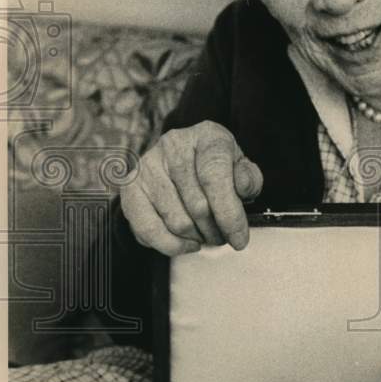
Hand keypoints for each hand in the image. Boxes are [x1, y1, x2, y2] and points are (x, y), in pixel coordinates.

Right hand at [119, 120, 262, 254]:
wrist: (183, 160)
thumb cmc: (216, 168)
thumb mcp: (240, 169)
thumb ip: (248, 179)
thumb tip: (242, 188)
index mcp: (207, 136)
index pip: (215, 178)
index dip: (230, 215)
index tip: (240, 239)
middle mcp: (174, 145)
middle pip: (197, 205)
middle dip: (216, 231)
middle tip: (223, 237)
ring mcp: (148, 165)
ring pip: (176, 221)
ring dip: (197, 238)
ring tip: (206, 236)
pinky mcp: (131, 187)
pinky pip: (148, 229)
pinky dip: (171, 245)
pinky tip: (186, 243)